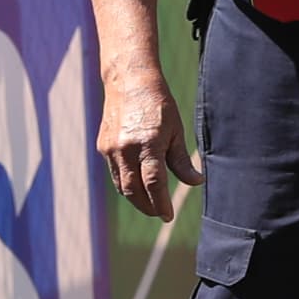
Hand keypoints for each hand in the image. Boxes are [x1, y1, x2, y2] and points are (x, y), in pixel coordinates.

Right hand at [99, 68, 202, 219]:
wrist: (129, 82)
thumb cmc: (158, 105)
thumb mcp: (175, 131)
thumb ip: (181, 160)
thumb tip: (196, 182)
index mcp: (148, 143)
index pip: (154, 183)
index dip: (161, 203)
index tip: (168, 216)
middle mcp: (126, 148)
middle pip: (134, 190)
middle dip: (147, 206)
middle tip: (160, 213)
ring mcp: (111, 148)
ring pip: (121, 184)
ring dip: (135, 198)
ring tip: (150, 204)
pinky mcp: (103, 146)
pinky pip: (115, 172)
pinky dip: (126, 183)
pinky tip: (137, 186)